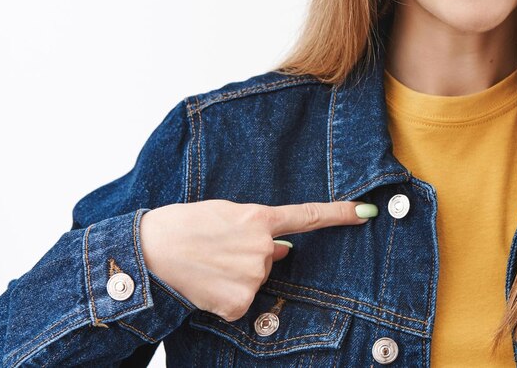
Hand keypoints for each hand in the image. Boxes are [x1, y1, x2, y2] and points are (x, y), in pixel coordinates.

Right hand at [140, 199, 369, 320]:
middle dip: (251, 254)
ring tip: (208, 264)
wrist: (149, 251)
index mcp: (259, 218)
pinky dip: (226, 296)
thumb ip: (260, 228)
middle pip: (273, 256)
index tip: (366, 211)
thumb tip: (284, 250)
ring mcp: (252, 278)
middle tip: (218, 248)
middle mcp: (263, 248)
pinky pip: (242, 301)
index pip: (309, 217)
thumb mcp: (227, 214)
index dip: (340, 214)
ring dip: (237, 275)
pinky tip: (208, 285)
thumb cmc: (185, 226)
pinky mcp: (239, 304)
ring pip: (257, 279)